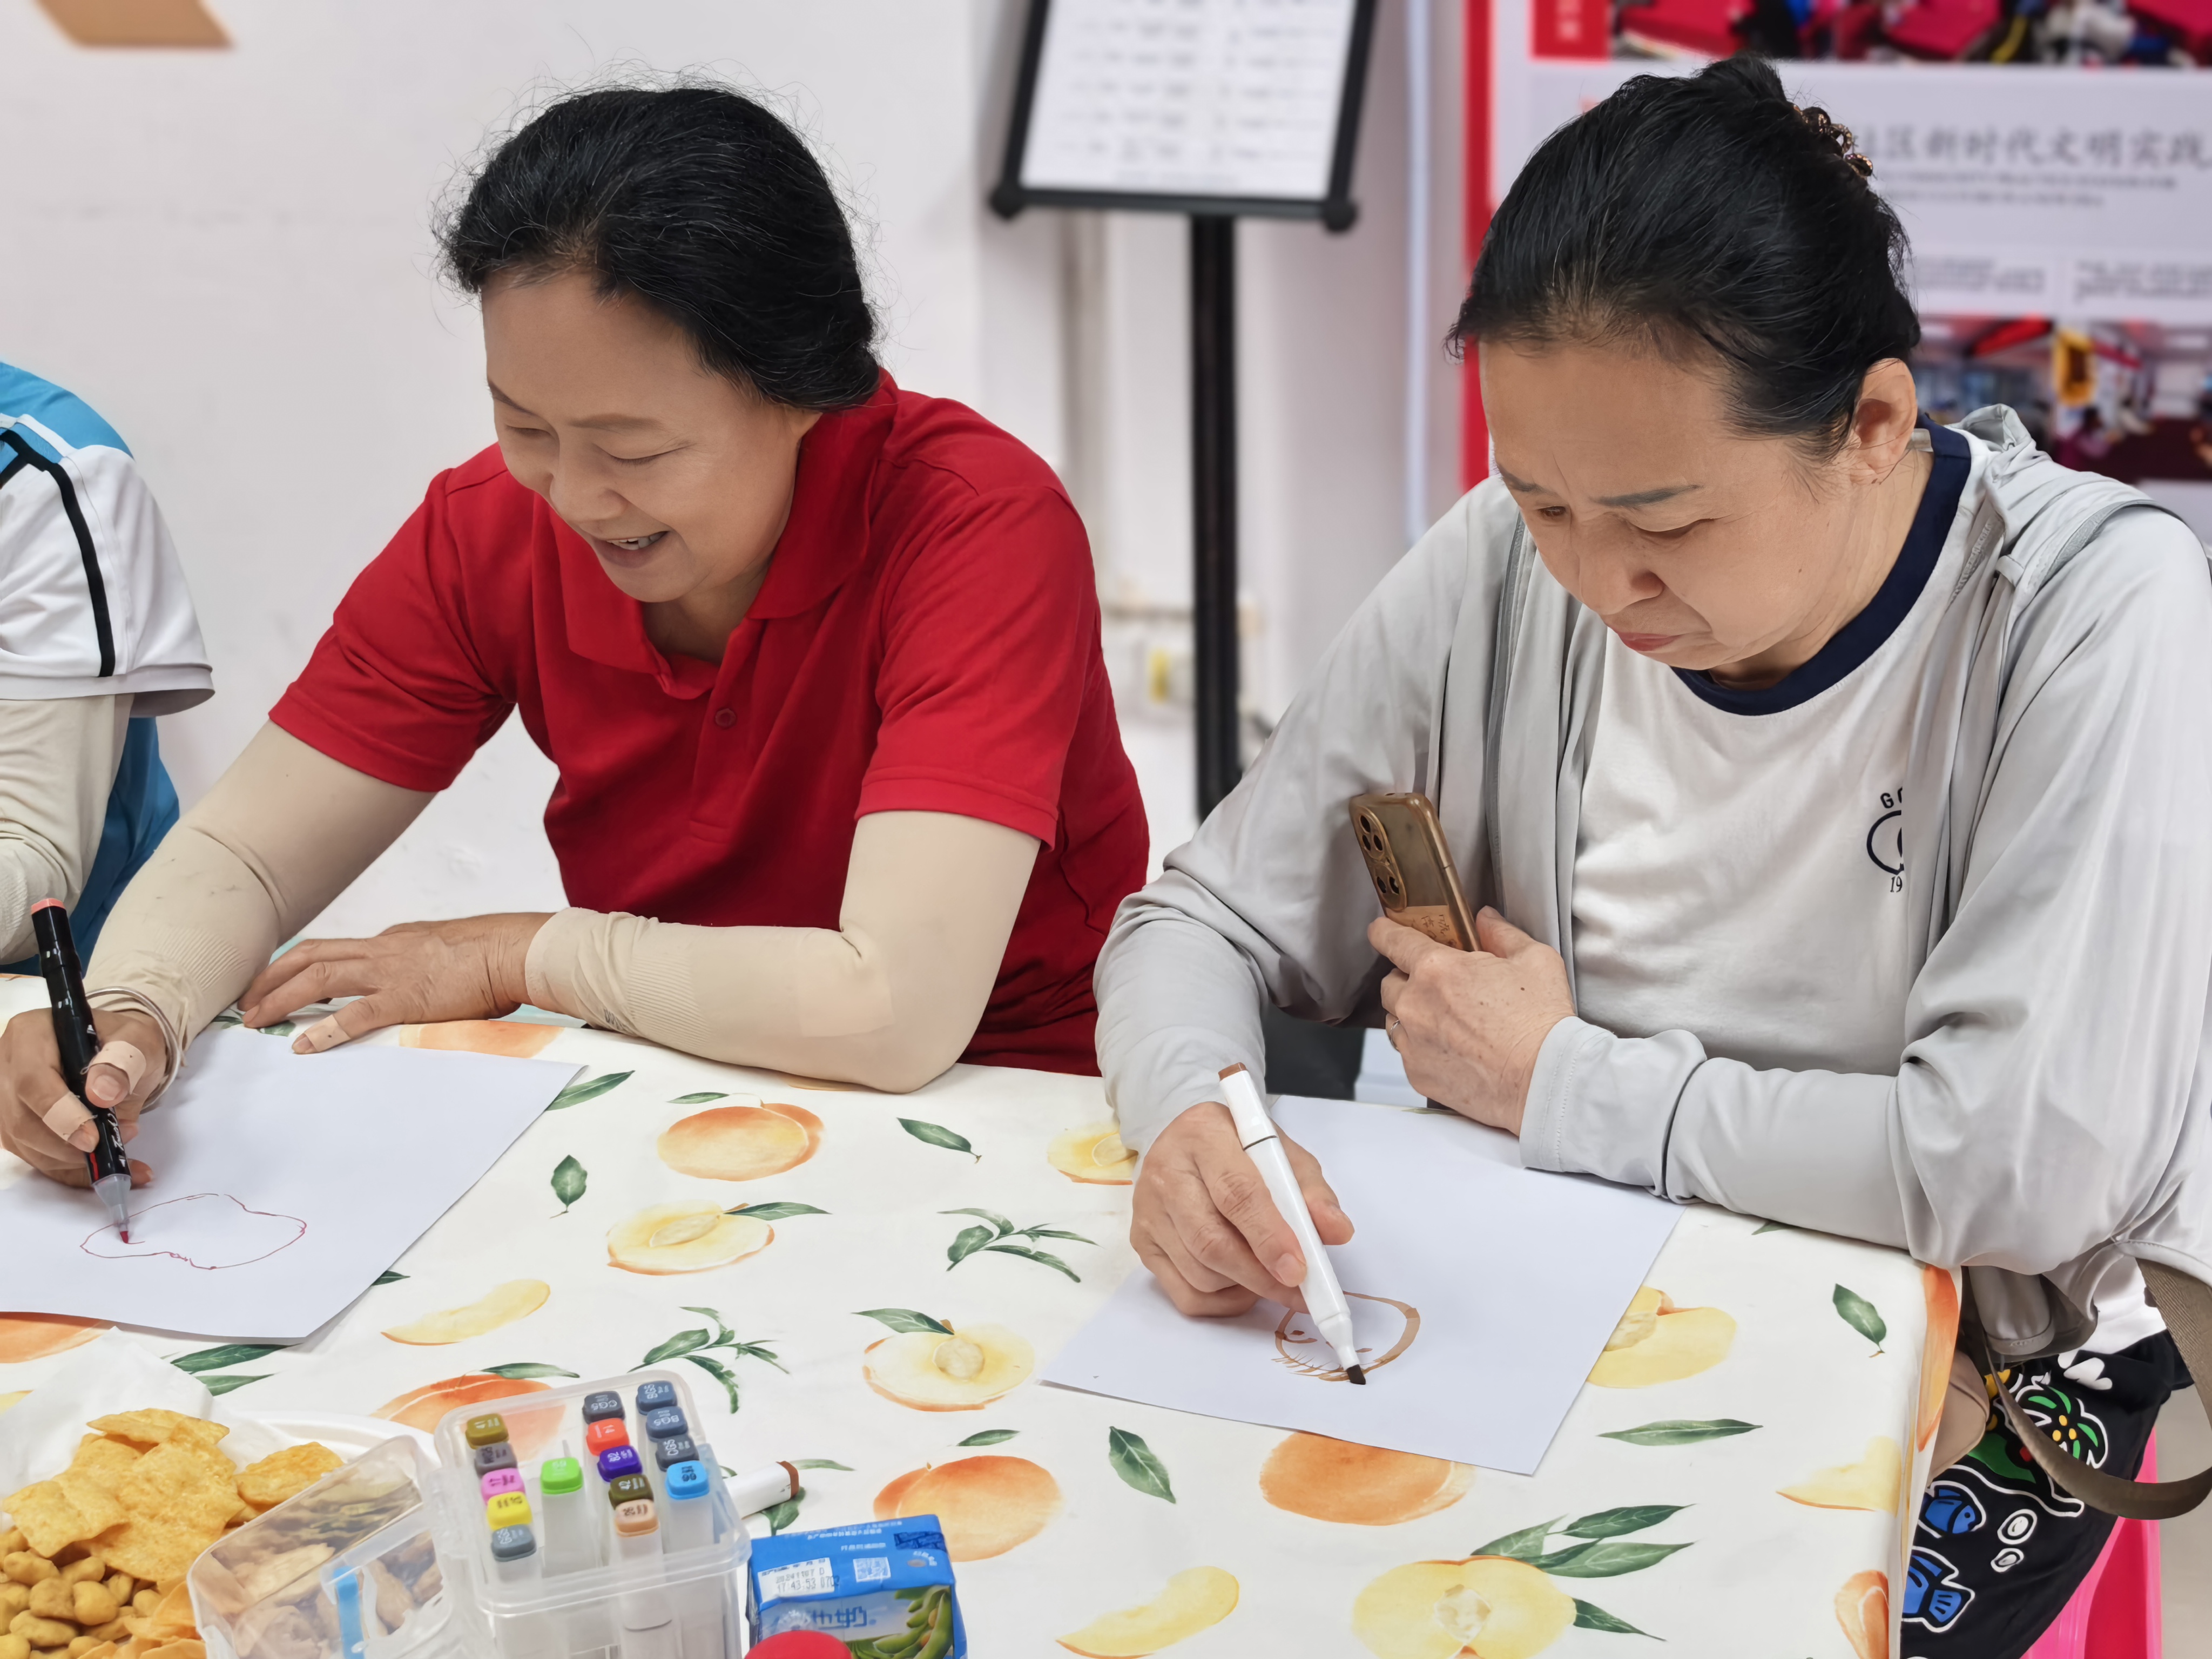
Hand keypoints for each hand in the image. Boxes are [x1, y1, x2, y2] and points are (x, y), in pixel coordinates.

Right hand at [0, 1006, 161, 1186]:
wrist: (122, 1054)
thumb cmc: (126, 1042)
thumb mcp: (137, 1040)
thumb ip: (123, 1061)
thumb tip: (102, 1094)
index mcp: (30, 1034)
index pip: (32, 1081)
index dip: (60, 1115)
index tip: (93, 1139)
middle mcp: (7, 1066)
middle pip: (21, 1120)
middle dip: (67, 1145)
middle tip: (112, 1148)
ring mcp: (6, 1099)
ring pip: (25, 1144)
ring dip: (71, 1161)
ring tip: (117, 1153)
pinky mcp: (15, 1126)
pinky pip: (36, 1157)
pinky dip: (72, 1171)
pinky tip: (106, 1171)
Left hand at [240, 913, 550, 1053]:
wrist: (514, 950)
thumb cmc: (491, 954)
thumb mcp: (444, 950)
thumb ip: (419, 962)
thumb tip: (412, 978)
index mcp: (392, 940)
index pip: (332, 949)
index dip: (294, 966)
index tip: (273, 983)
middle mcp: (381, 950)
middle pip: (309, 956)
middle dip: (270, 977)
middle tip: (244, 1001)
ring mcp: (390, 972)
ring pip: (318, 977)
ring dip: (279, 998)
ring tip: (255, 1020)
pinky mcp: (405, 998)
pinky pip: (355, 1015)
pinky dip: (323, 1029)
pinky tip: (301, 1045)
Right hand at [1130, 1101, 1352, 1316]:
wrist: (1188, 1141)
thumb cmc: (1240, 1148)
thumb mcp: (1282, 1154)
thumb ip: (1311, 1191)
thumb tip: (1336, 1231)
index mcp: (1203, 1134)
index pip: (1236, 1193)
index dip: (1270, 1236)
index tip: (1300, 1269)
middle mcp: (1165, 1171)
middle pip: (1211, 1240)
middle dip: (1261, 1275)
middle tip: (1298, 1291)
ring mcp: (1148, 1210)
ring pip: (1200, 1273)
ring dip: (1245, 1287)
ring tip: (1271, 1275)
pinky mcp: (1142, 1242)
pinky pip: (1185, 1294)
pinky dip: (1223, 1302)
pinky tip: (1243, 1284)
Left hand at [1373, 905, 1573, 1134]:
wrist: (1544, 1081)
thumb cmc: (1541, 1023)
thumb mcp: (1534, 960)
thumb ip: (1502, 934)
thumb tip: (1485, 920)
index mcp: (1437, 970)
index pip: (1392, 941)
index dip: (1384, 932)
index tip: (1382, 931)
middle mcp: (1416, 1005)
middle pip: (1390, 983)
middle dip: (1408, 979)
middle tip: (1439, 986)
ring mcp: (1413, 1042)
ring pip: (1395, 1020)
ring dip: (1411, 1014)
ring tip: (1447, 1021)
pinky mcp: (1417, 1074)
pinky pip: (1407, 1052)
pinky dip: (1421, 1047)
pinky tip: (1452, 1049)